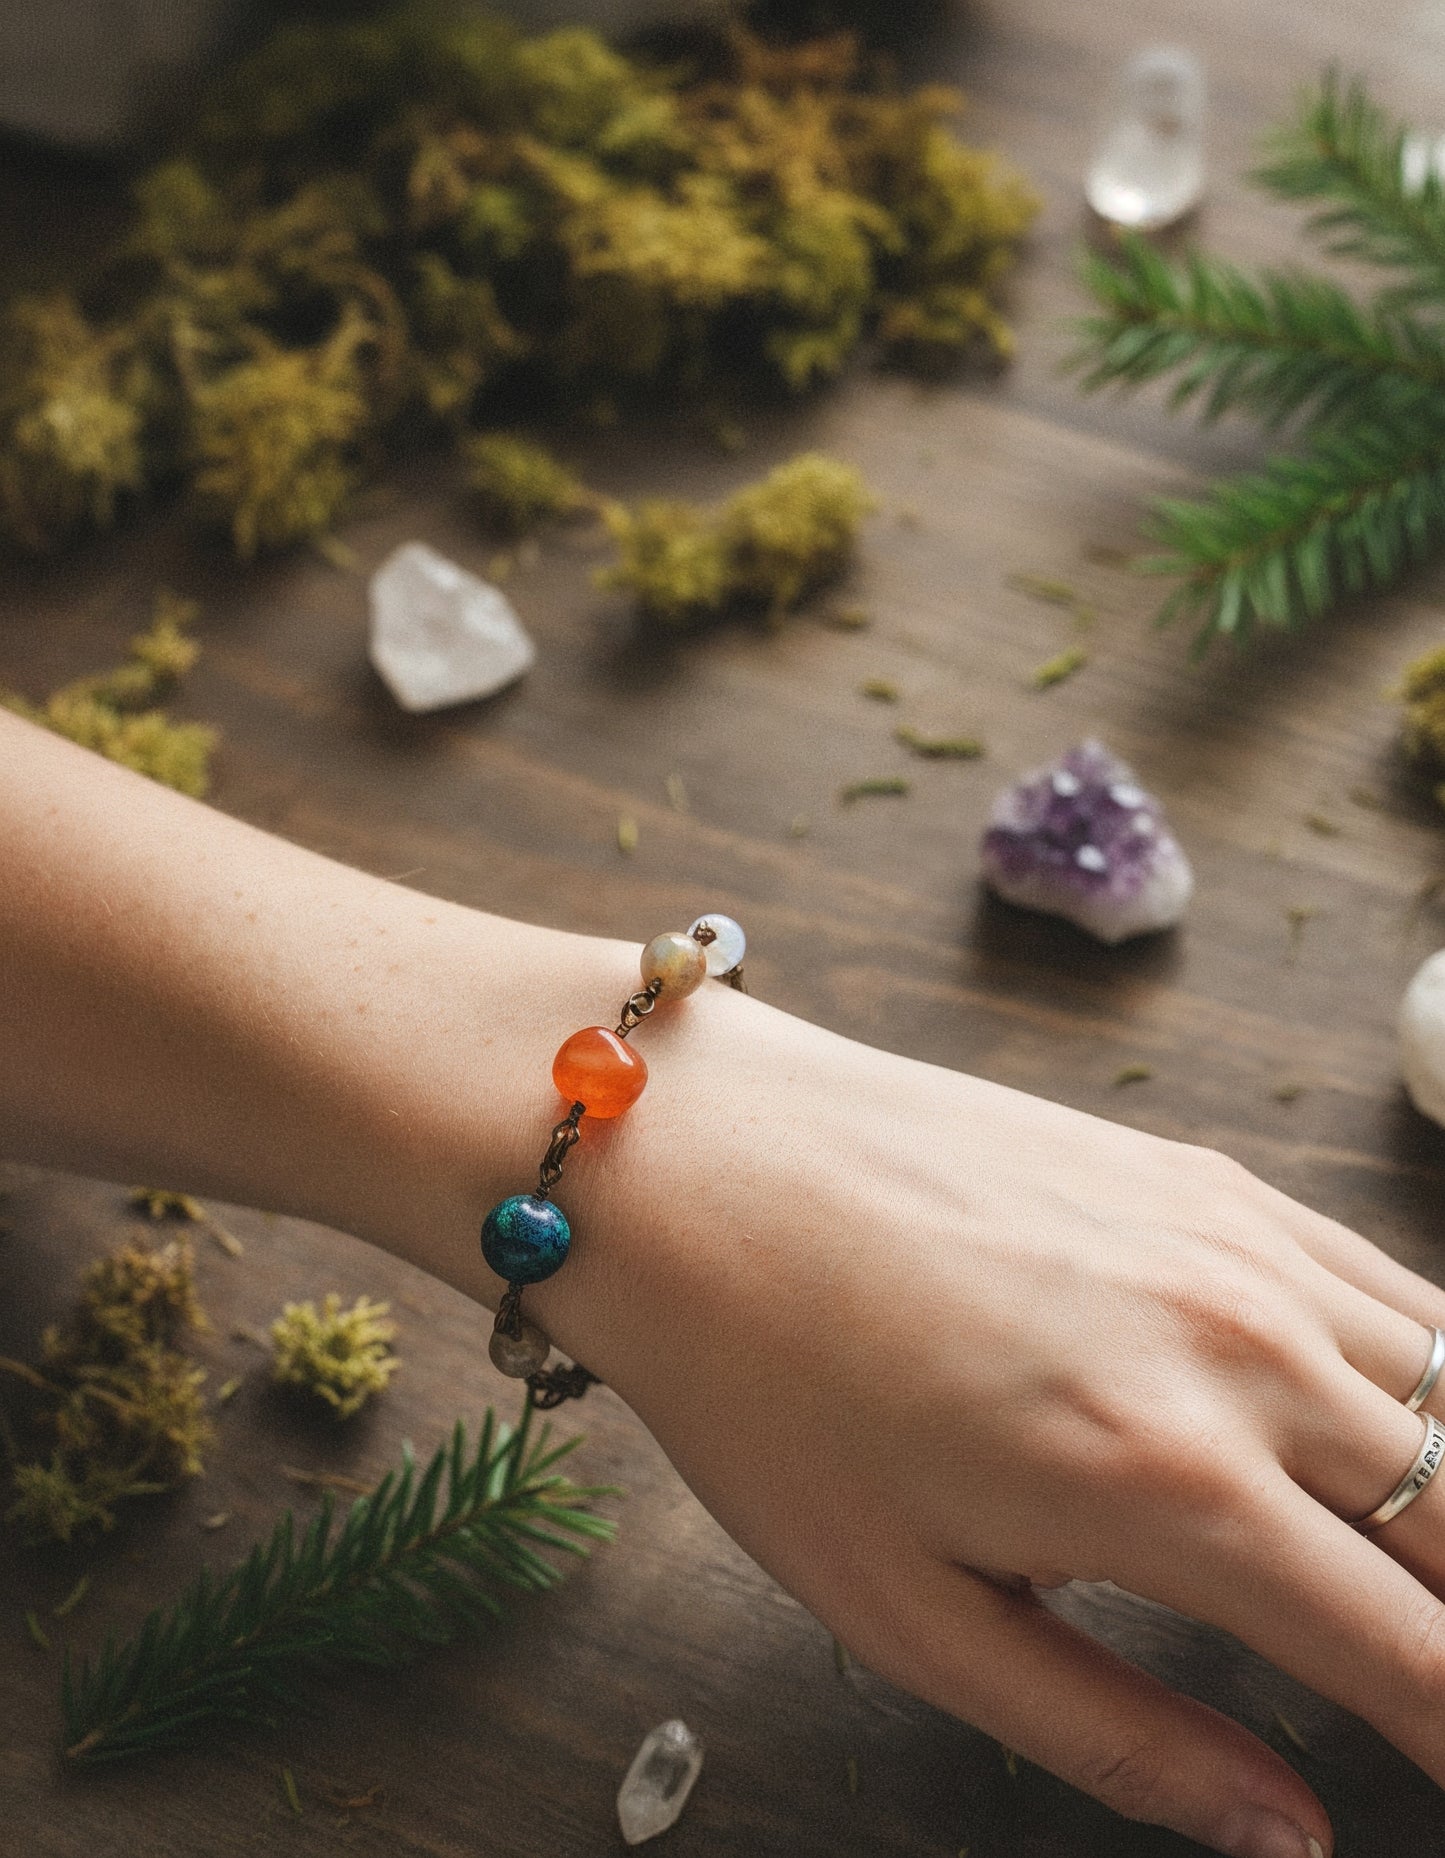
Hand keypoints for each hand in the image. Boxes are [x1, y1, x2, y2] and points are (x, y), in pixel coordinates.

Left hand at [544, 985, 1444, 1857]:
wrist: (706, 1166)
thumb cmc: (773, 1389)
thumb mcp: (912, 1613)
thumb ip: (1120, 1735)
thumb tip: (1284, 1835)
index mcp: (1170, 1481)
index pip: (1418, 1653)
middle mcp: (1242, 1348)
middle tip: (1435, 1684)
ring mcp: (1236, 1243)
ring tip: (1432, 1573)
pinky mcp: (1208, 1180)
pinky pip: (1387, 1284)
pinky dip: (1435, 1374)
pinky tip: (1414, 1428)